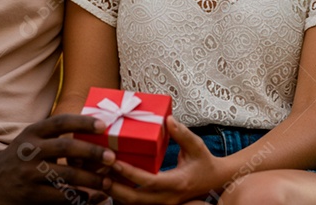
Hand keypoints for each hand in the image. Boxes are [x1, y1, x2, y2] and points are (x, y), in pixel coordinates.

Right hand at [0, 114, 115, 204]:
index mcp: (33, 132)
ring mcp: (29, 173)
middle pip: (66, 148)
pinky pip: (60, 197)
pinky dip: (77, 197)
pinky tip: (87, 196)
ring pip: (66, 176)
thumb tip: (95, 131)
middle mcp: (30, 150)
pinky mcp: (30, 195)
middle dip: (92, 152)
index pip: (61, 122)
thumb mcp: (32, 139)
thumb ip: (56, 135)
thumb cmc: (20, 156)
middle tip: (111, 157)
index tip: (104, 125)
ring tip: (106, 182)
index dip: (83, 122)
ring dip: (90, 179)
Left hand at [107, 117, 221, 204]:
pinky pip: (139, 204)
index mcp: (178, 182)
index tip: (115, 162)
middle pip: (137, 200)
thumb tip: (168, 119)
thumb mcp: (197, 146)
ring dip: (117, 195)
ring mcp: (165, 204)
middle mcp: (169, 198)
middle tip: (100, 176)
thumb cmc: (204, 161)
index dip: (131, 173)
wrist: (215, 181)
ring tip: (101, 180)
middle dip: (116, 189)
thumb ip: (183, 134)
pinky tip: (112, 186)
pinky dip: (124, 197)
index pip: (150, 181)